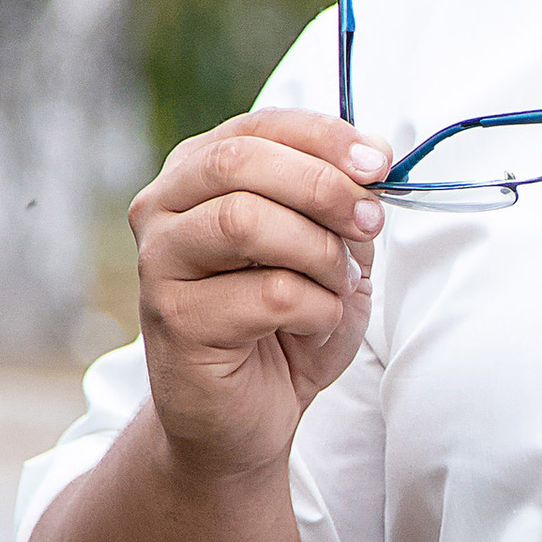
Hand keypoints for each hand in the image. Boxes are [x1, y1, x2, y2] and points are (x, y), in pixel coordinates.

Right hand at [129, 106, 387, 481]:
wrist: (250, 414)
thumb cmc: (287, 324)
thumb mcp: (330, 250)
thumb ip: (343, 203)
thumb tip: (374, 162)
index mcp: (200, 173)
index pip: (259, 127)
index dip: (325, 138)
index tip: (381, 164)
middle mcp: (164, 207)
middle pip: (240, 162)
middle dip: (323, 188)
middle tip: (369, 225)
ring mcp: (160, 262)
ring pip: (245, 221)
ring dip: (317, 253)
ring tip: (336, 285)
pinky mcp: (174, 319)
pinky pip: (267, 295)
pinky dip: (316, 309)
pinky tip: (312, 327)